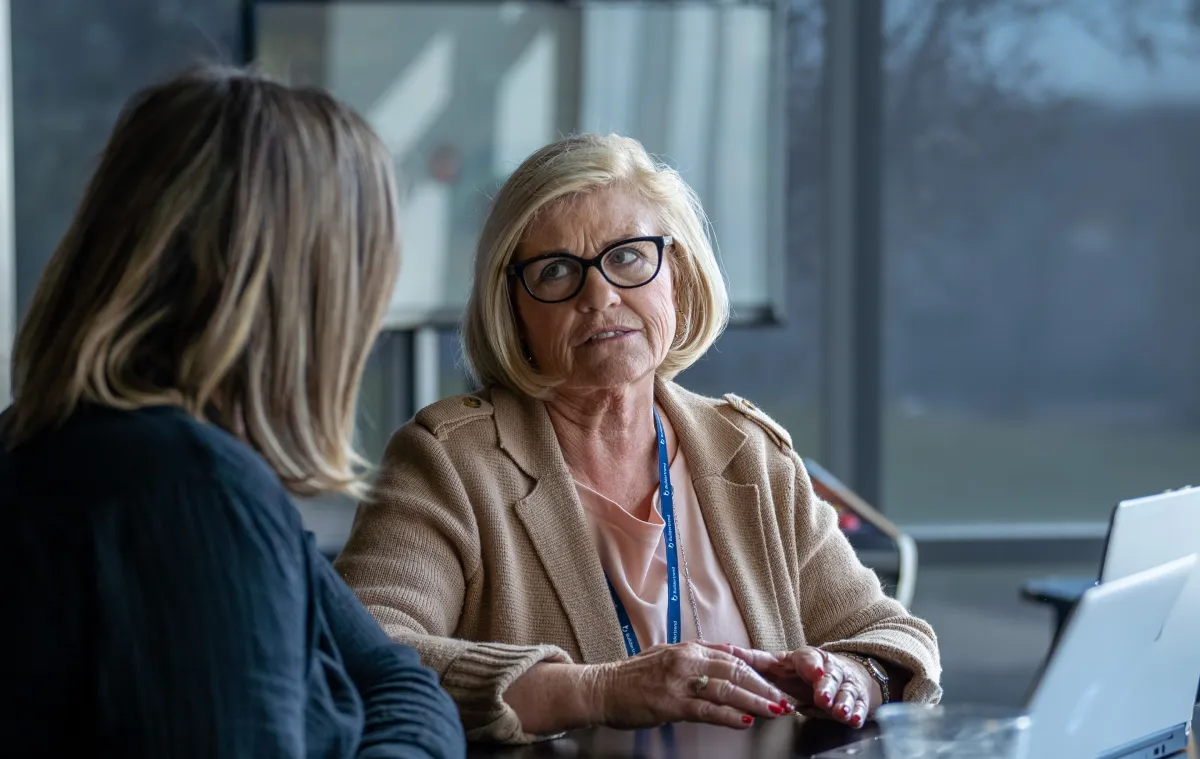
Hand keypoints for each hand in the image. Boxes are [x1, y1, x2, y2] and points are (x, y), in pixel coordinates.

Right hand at [585, 641, 795, 729]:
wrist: (602, 688)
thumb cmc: (635, 677)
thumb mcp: (669, 656)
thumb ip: (700, 657)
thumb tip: (731, 658)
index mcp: (690, 648)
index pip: (735, 655)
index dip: (762, 667)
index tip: (782, 676)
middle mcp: (687, 659)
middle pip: (737, 671)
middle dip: (766, 686)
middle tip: (786, 698)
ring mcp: (679, 681)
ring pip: (727, 688)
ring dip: (756, 700)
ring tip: (776, 710)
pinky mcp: (670, 703)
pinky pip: (707, 709)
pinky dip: (729, 715)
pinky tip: (746, 720)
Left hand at [704, 644, 879, 727]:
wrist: (837, 672)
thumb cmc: (801, 670)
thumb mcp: (777, 664)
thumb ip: (753, 660)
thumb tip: (723, 648)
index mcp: (805, 658)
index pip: (808, 659)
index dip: (810, 666)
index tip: (812, 672)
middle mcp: (827, 668)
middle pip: (829, 676)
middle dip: (826, 687)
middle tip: (822, 698)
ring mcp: (843, 683)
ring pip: (845, 690)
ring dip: (842, 701)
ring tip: (839, 712)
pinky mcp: (855, 697)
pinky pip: (858, 705)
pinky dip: (857, 712)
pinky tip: (853, 720)